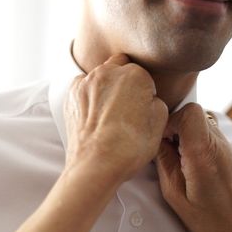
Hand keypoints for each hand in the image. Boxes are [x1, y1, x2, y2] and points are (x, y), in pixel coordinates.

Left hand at [64, 54, 168, 183]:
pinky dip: (88, 95)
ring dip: (105, 87)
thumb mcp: (160, 122)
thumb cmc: (129, 146)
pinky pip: (83, 87)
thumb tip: (148, 98)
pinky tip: (94, 115)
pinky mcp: (71, 93)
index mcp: (135, 74)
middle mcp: (108, 71)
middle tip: (126, 106)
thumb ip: (156, 100)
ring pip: (100, 76)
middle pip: (120, 68)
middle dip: (124, 81)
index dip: (144, 92)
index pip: (143, 74)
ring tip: (108, 113)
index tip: (142, 107)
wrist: (97, 163)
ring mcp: (87, 81)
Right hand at [155, 103, 231, 231]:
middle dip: (174, 125)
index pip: (189, 113)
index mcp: (204, 154)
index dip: (170, 120)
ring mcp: (225, 145)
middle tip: (167, 147)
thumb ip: (163, 162)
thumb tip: (154, 141)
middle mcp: (218, 144)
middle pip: (193, 112)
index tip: (161, 138)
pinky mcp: (227, 149)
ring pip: (199, 120)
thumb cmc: (212, 219)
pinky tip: (188, 159)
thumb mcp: (175, 195)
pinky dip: (192, 138)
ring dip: (183, 132)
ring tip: (177, 155)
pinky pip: (206, 131)